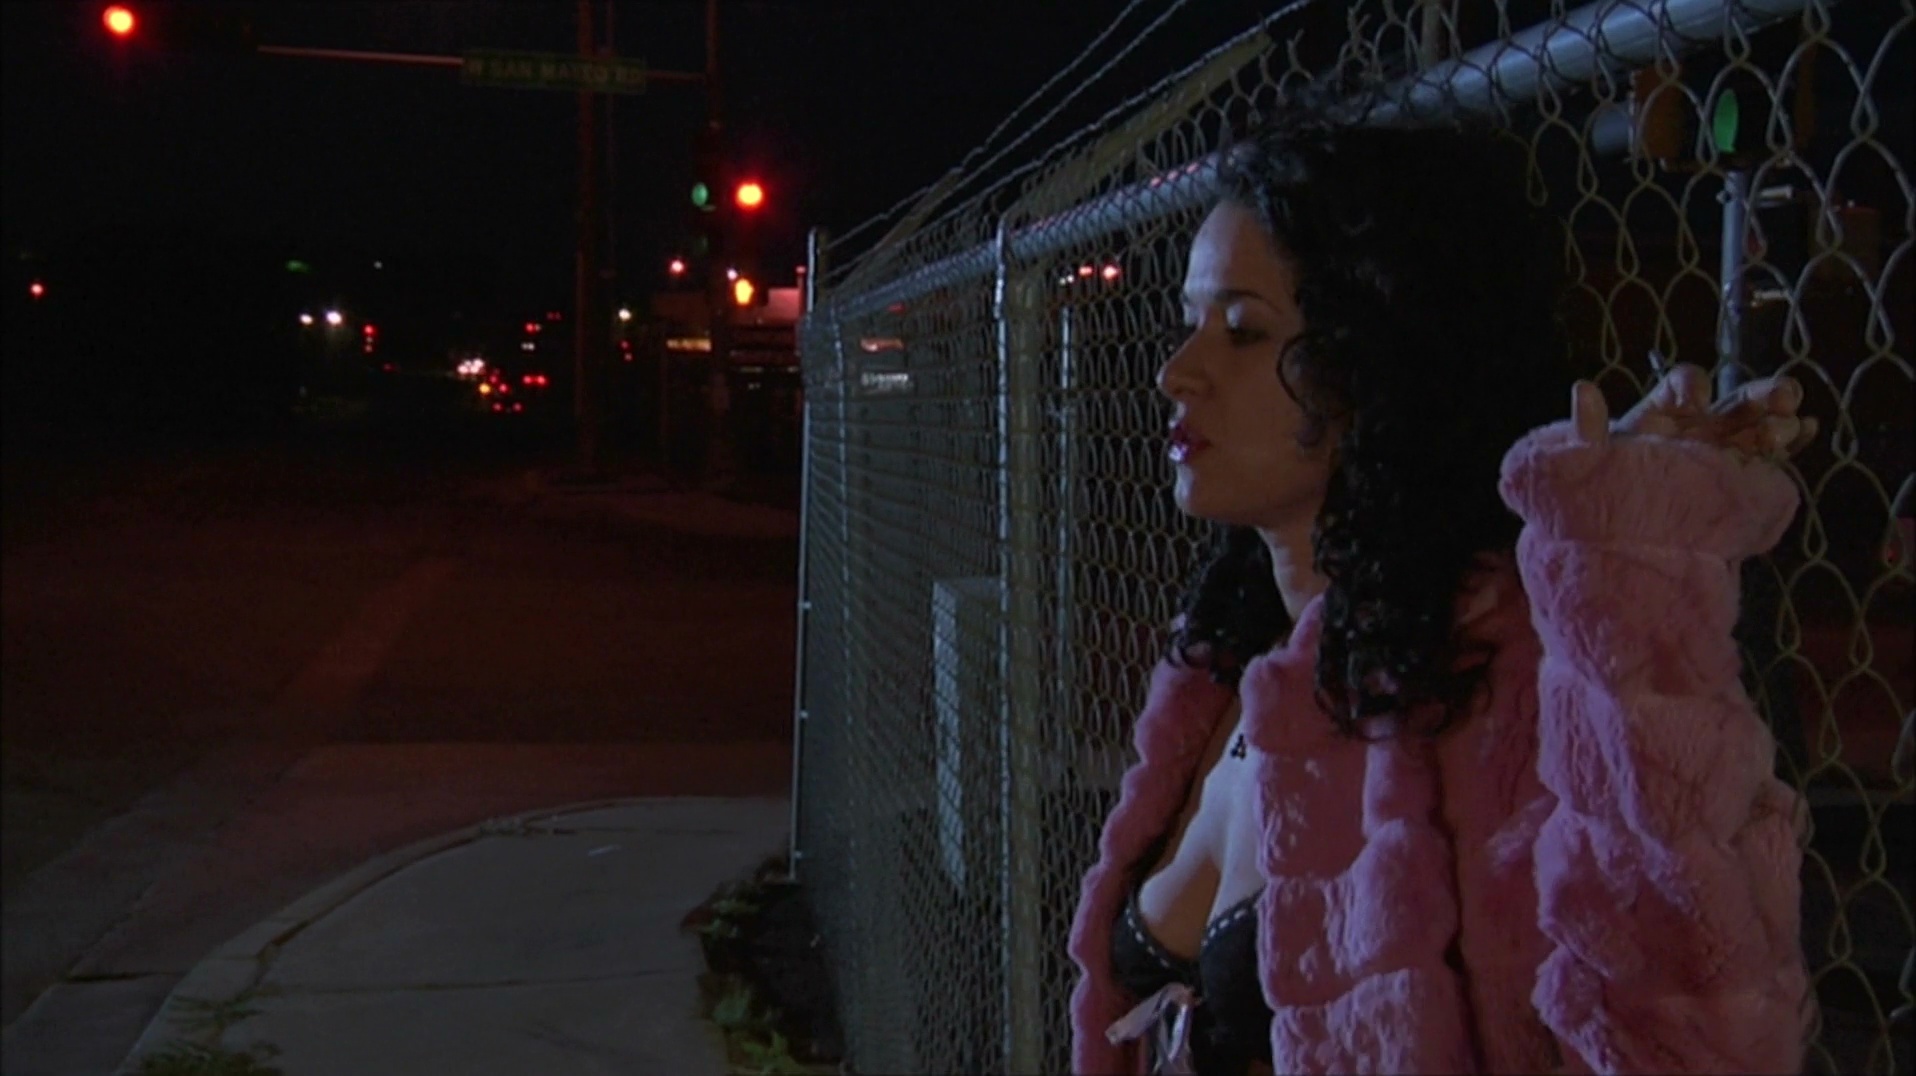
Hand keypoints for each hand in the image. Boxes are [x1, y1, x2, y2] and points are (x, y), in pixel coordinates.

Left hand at [1571, 360, 1818, 463]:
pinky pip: (1777, 450)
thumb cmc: (1614, 483)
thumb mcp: (1594, 458)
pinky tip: (1808, 428)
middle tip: (1781, 394)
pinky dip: (1794, 437)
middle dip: (1758, 395)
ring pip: (1762, 422)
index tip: (1695, 397)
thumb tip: (1582, 389)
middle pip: (1736, 400)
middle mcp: (1706, 422)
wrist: (1636, 530)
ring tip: (1787, 424)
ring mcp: (1732, 445)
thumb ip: (1590, 427)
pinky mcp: (1751, 470)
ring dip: (1778, 419)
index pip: (1684, 387)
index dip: (1692, 387)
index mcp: (1668, 411)